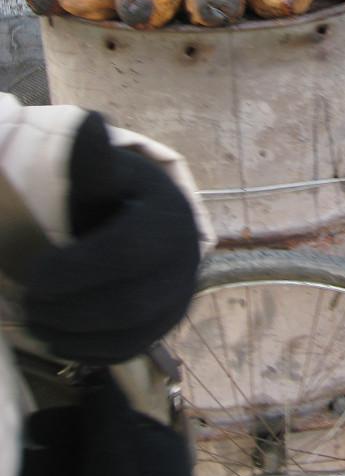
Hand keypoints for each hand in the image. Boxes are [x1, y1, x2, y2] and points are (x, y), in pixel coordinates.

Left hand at [24, 112, 199, 364]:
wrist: (147, 219)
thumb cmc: (114, 192)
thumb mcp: (103, 169)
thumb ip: (90, 158)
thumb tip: (88, 125)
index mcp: (170, 217)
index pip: (125, 254)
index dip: (75, 272)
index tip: (33, 276)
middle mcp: (187, 261)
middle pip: (127, 303)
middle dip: (67, 310)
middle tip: (25, 305)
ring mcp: (182, 296)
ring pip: (128, 332)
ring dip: (72, 334)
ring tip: (34, 321)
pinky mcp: (168, 323)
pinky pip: (130, 349)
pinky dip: (88, 350)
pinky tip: (56, 337)